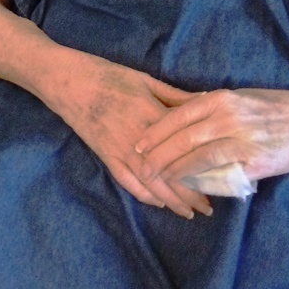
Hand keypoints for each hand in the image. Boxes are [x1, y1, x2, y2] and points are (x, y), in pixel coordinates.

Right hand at [52, 53, 212, 218]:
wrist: (69, 81)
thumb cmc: (108, 75)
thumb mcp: (144, 80)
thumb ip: (175, 95)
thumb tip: (208, 101)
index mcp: (151, 115)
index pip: (184, 147)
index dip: (202, 165)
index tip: (220, 177)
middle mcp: (138, 138)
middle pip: (170, 172)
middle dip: (190, 193)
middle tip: (209, 208)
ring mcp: (120, 150)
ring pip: (150, 182)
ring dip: (171, 200)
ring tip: (190, 212)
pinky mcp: (106, 155)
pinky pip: (127, 181)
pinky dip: (144, 195)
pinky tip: (160, 203)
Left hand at [132, 87, 288, 188]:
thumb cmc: (273, 107)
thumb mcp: (239, 97)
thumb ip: (211, 105)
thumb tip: (180, 111)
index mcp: (220, 98)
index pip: (178, 115)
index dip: (156, 131)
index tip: (138, 142)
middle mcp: (228, 116)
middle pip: (182, 136)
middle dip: (157, 152)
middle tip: (139, 164)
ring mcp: (242, 139)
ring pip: (198, 155)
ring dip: (174, 169)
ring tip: (156, 178)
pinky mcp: (256, 162)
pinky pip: (222, 173)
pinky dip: (202, 181)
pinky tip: (188, 187)